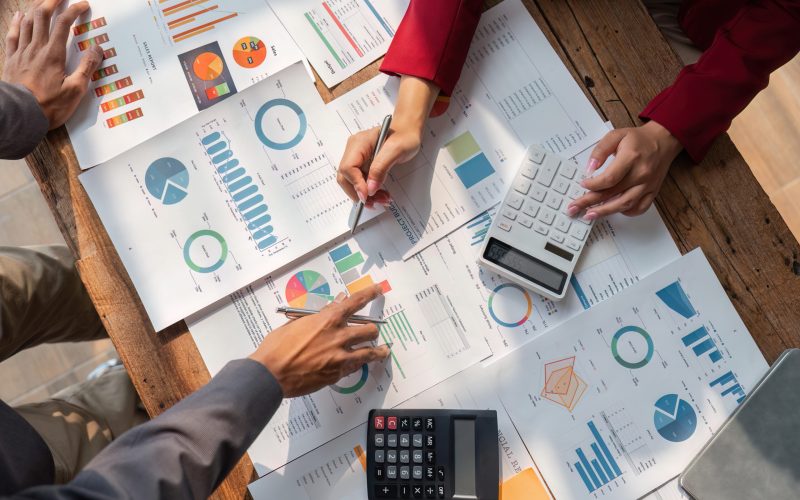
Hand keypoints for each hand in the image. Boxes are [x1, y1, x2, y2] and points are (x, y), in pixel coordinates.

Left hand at [3, 0, 103, 128]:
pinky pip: (13, 35)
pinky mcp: (12, 60)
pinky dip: (18, 23)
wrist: (20, 114)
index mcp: (54, 54)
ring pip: (27, 22)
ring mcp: (22, 52)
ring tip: (44, 4)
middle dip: (52, 2)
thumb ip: (87, 67)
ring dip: (36, 9)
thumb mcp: (76, 90)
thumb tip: (97, 50)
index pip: (64, 23)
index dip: (74, 10)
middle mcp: (36, 48)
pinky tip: (20, 17)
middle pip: (42, 16)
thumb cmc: (49, 105)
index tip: (83, 5)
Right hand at [249, 285, 390, 397]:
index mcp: (327, 319)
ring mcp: (340, 357)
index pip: (355, 302)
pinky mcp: (337, 374)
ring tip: (383, 351)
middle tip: (373, 330)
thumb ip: (320, 313)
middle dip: (372, 329)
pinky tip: (360, 364)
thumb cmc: (278, 347)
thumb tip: (335, 303)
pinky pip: (356, 367)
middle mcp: (338, 336)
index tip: (377, 290)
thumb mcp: (297, 323)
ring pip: (370, 351)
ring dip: (377, 351)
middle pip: (370, 330)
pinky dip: (358, 364)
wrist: (271, 374)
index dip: (369, 294)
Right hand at [337, 75, 438, 206]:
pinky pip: (360, 182)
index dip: (356, 184)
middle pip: (346, 178)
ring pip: (352, 183)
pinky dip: (369, 191)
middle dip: (358, 193)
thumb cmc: (404, 137)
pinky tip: (380, 195)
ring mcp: (357, 158)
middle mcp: (353, 151)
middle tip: (375, 203)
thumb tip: (369, 189)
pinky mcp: (362, 165)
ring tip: (382, 200)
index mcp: (358, 143)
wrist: (408, 132)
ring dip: (365, 195)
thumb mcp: (396, 151)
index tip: (368, 196)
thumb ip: (380, 168)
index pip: (348, 168)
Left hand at [567, 121, 682, 218]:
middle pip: (613, 193)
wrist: (663, 140)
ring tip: (589, 215)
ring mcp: (648, 185)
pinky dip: (626, 212)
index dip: (593, 184)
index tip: (583, 184)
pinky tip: (613, 210)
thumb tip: (590, 168)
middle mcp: (641, 174)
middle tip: (574, 208)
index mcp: (631, 158)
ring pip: (625, 204)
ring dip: (605, 212)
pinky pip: (640, 208)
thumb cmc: (637, 139)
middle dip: (590, 202)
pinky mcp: (653, 191)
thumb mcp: (616, 135)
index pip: (609, 178)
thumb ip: (600, 150)